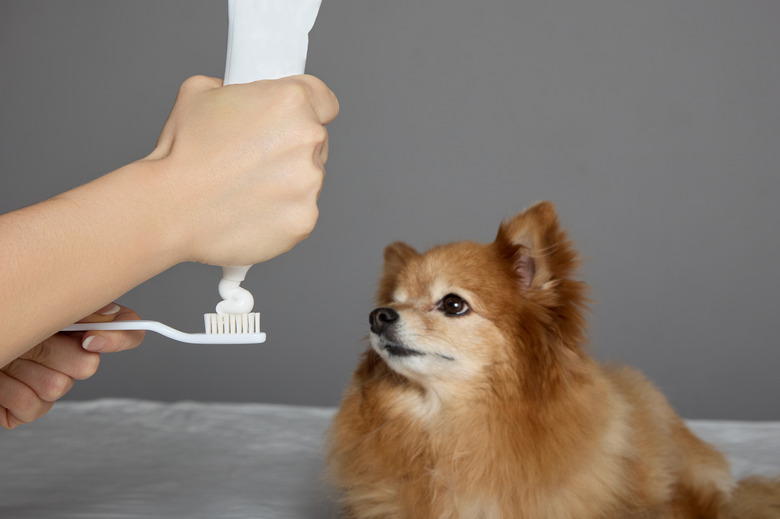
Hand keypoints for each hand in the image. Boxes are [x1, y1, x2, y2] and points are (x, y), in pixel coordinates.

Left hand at [0, 303, 143, 428]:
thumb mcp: (38, 302)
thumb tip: (111, 314)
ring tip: (4, 355)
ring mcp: (47, 379)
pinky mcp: (25, 407)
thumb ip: (80, 306)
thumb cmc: (2, 312)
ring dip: (24, 370)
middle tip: (29, 339)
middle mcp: (67, 349)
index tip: (89, 338)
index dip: (118, 337)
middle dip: (54, 352)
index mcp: (77, 319)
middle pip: (90, 364)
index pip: (128, 328)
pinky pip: (34, 408)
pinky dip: (8, 394)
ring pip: (59, 387)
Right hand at [146, 74, 339, 265]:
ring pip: (309, 180)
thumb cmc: (181, 154)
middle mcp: (308, 139)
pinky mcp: (305, 219)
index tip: (297, 121)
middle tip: (255, 159)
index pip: (325, 101)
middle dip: (292, 149)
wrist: (170, 208)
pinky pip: (300, 213)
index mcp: (290, 101)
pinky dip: (281, 214)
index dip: (310, 110)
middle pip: (316, 142)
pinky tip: (251, 211)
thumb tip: (233, 93)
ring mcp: (310, 183)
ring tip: (246, 189)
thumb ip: (230, 88)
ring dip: (287, 183)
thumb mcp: (198, 94)